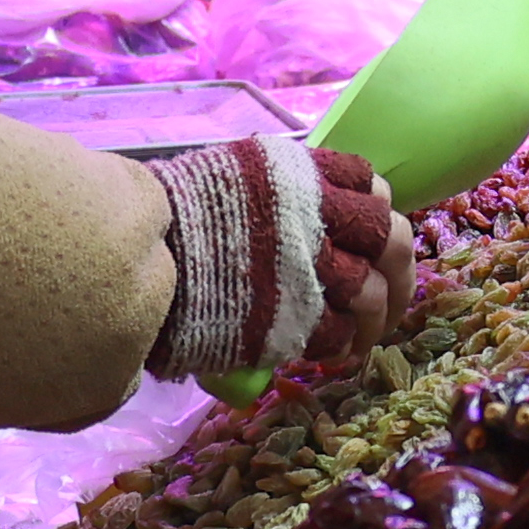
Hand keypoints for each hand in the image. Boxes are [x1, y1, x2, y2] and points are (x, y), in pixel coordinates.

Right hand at [151, 140, 416, 376]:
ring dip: (379, 316)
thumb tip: (299, 213)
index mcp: (296, 176)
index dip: (378, 206)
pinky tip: (340, 352)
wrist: (128, 257)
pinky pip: (339, 334)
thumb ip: (272, 192)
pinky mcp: (292, 321)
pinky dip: (345, 345)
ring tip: (370, 332)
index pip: (366, 181)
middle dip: (399, 265)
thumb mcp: (227, 179)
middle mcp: (312, 217)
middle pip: (387, 237)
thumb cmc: (169, 217)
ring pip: (372, 293)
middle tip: (395, 286)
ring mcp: (305, 270)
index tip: (372, 228)